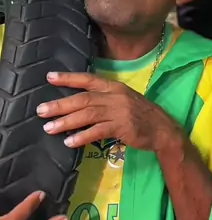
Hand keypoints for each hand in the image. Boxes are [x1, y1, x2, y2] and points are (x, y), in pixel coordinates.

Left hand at [36, 71, 185, 152]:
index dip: (69, 78)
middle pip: (83, 99)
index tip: (50, 77)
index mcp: (114, 86)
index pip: (88, 79)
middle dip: (60, 104)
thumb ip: (103, 99)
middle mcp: (115, 96)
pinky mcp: (122, 127)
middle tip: (41, 110)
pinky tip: (69, 142)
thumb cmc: (140, 115)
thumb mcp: (123, 100)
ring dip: (66, 122)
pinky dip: (82, 136)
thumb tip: (77, 104)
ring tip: (49, 128)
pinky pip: (98, 131)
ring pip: (87, 115)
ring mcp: (119, 111)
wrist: (162, 129)